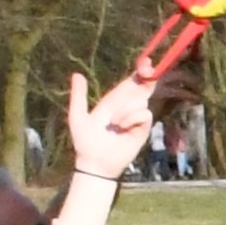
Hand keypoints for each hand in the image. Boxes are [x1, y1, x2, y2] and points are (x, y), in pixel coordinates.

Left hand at [61, 69, 158, 184]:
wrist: (95, 163)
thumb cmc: (84, 141)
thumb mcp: (77, 115)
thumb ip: (79, 95)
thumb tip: (77, 74)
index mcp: (113, 101)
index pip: (130, 83)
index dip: (140, 72)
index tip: (147, 62)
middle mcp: (128, 107)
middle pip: (141, 87)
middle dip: (146, 77)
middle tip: (148, 69)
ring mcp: (137, 118)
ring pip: (140, 100)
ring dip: (125, 108)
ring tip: (114, 123)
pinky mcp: (143, 128)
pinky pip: (143, 114)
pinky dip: (132, 118)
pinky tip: (122, 127)